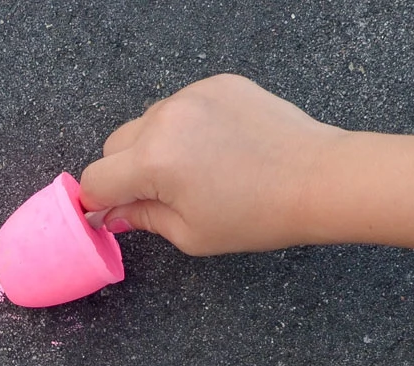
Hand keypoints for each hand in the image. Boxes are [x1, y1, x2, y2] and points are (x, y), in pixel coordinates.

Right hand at [77, 75, 343, 254]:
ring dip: (155, 147)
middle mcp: (166, 119)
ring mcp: (193, 95)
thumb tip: (114, 213)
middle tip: (158, 196)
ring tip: (196, 171)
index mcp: (154, 161)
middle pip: (115, 145)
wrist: (316, 178)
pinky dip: (188, 127)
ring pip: (148, 122)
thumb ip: (142, 219)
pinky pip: (183, 106)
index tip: (111, 212)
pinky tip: (218, 149)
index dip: (99, 201)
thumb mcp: (190, 233)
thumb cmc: (257, 214)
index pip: (97, 179)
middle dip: (125, 172)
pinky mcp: (218, 84)